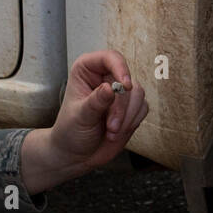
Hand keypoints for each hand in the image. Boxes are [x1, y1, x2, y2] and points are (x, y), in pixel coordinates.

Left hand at [43, 50, 148, 177]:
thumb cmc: (70, 131)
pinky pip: (142, 107)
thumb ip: (96, 102)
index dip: (120, 68)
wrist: (76, 154)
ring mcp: (119, 92)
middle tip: (111, 127)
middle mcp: (105, 77)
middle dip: (121, 108)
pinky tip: (117, 132)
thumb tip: (110, 88)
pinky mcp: (131, 107)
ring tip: (111, 132)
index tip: (125, 86)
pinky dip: (132, 122)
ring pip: (138, 94)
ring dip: (127, 117)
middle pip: (127, 81)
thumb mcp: (80, 116)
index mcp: (87, 70)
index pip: (109, 58)